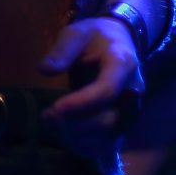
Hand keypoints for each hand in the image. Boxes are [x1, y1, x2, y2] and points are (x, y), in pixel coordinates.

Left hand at [37, 17, 144, 157]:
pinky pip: (108, 138)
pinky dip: (85, 141)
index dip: (82, 103)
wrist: (120, 40)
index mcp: (122, 64)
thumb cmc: (95, 36)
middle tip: (47, 116)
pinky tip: (63, 132)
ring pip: (109, 133)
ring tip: (50, 122)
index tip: (55, 107)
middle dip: (77, 123)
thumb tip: (43, 70)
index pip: (107, 89)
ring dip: (79, 135)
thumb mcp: (76, 33)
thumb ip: (62, 50)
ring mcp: (131, 108)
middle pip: (109, 118)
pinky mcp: (124, 119)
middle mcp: (132, 91)